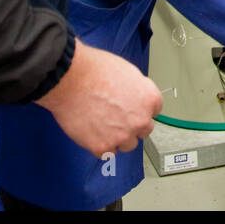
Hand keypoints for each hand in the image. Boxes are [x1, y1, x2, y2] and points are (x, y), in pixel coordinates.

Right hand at [36, 39, 162, 157]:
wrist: (69, 79)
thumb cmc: (94, 70)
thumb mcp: (126, 71)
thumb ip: (137, 90)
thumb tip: (135, 97)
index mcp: (149, 99)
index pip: (155, 111)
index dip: (140, 108)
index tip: (132, 109)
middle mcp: (140, 120)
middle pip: (143, 130)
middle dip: (131, 124)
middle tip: (115, 116)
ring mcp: (122, 135)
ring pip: (127, 144)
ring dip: (117, 137)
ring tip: (101, 122)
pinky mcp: (102, 147)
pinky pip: (107, 153)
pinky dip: (100, 145)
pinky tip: (92, 131)